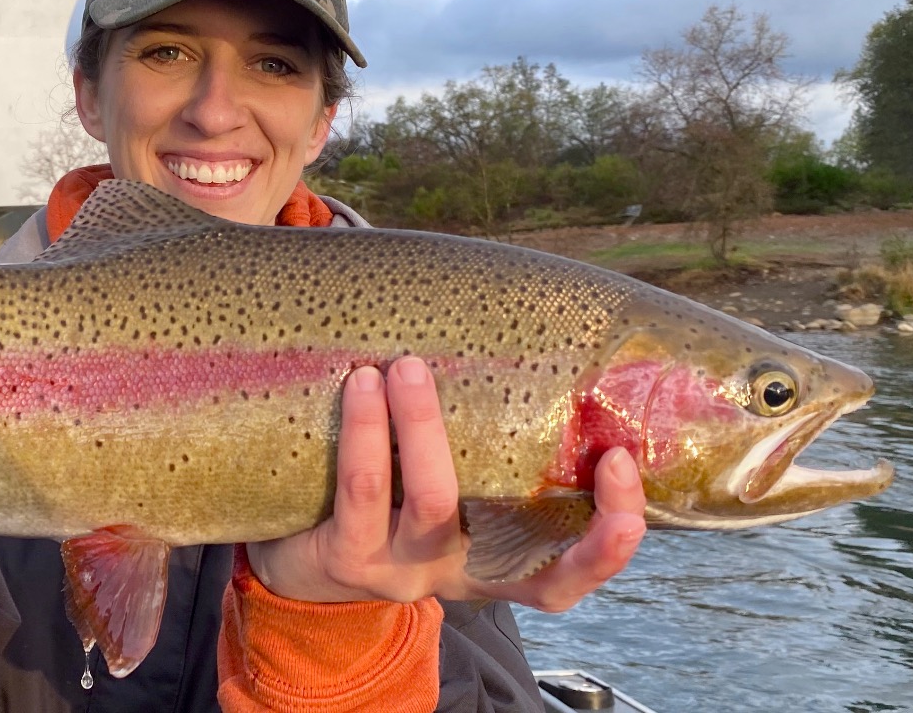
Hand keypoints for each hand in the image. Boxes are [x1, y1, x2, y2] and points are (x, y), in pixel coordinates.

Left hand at [244, 357, 644, 610]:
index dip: (606, 544)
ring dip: (425, 425)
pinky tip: (361, 384)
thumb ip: (487, 443)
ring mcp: (399, 571)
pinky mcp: (344, 558)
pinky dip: (367, 431)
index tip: (623, 466)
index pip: (565, 578)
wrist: (289, 551)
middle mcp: (452, 574)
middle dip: (564, 504)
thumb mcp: (444, 481)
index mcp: (489, 563)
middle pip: (524, 561)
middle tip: (588, 420)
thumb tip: (533, 334)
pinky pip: (362, 491)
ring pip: (432, 502)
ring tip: (411, 365)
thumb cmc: (384, 492)